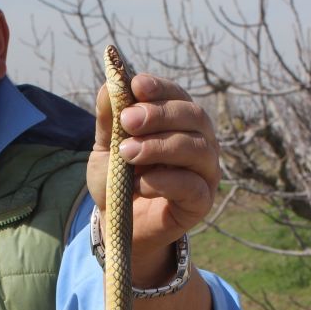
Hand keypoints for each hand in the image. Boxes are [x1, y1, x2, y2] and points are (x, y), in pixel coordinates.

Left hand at [86, 72, 219, 284]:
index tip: (136, 85)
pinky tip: (139, 184)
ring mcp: (205, 171)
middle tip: (127, 121)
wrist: (119, 224)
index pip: (177, 96)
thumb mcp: (106, 149)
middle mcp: (199, 141)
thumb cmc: (117, 181)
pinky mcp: (202, 201)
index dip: (160, 88)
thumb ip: (108, 121)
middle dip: (159, 115)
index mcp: (178, 122)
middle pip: (194, 117)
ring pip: (196, 148)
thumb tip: (108, 86)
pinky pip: (191, 185)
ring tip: (127, 153)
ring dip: (159, 147)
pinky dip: (163, 181)